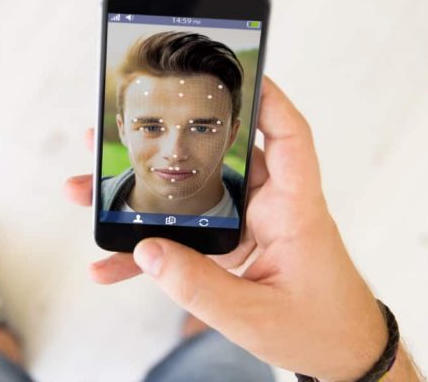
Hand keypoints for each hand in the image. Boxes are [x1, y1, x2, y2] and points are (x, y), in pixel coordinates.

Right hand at [64, 77, 388, 380]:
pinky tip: (113, 262)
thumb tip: (146, 252)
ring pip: (190, 198)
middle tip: (112, 140)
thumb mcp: (254, 314)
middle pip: (214, 162)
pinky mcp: (235, 247)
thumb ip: (199, 286)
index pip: (287, 136)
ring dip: (142, 198)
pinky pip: (188, 238)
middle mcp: (270, 208)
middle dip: (162, 150)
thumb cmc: (320, 329)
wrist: (337, 355)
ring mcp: (250, 227)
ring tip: (90, 195)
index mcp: (294, 209)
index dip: (266, 99)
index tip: (234, 74)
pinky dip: (152, 249)